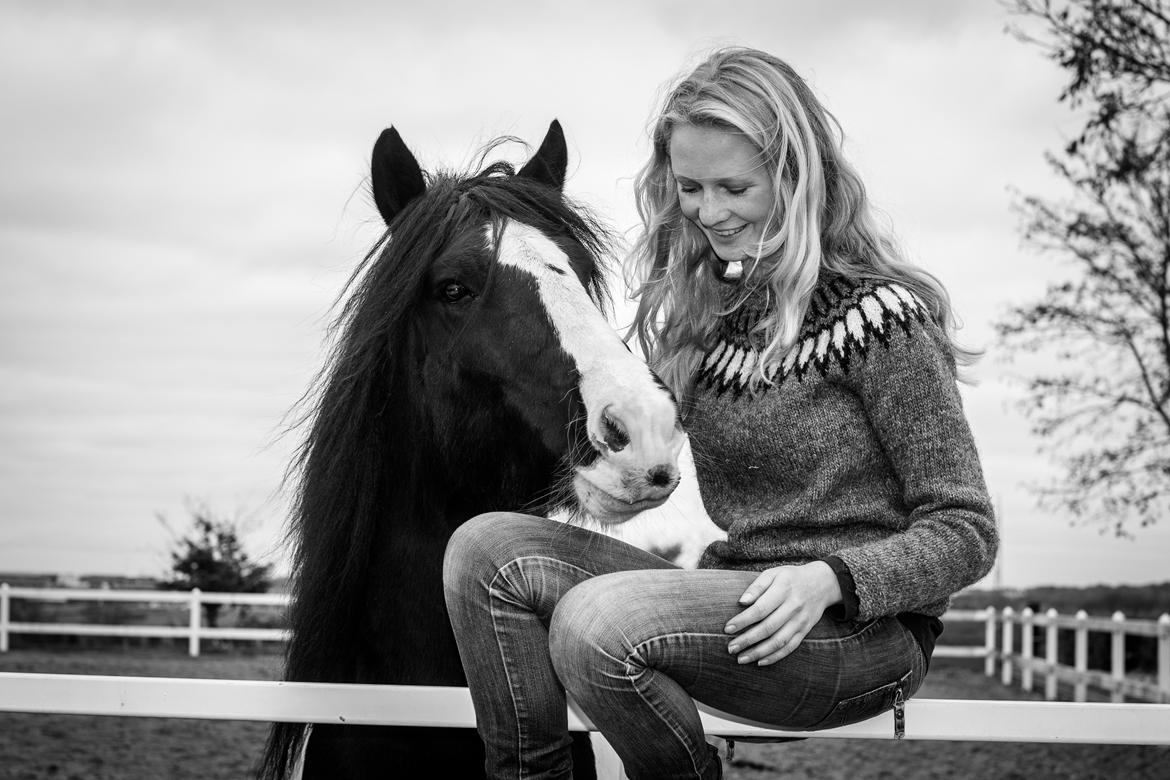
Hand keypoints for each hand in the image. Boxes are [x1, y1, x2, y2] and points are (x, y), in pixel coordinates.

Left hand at [724, 561, 841, 665]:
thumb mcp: (774, 573)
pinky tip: (760, 662)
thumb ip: (757, 586)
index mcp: (783, 589)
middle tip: (730, 648)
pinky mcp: (805, 631)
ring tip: (741, 659)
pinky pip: (790, 647)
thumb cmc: (791, 578)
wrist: (823, 583)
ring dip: (758, 652)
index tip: (727, 629)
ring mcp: (801, 621)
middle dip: (747, 640)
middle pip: (768, 628)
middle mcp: (794, 606)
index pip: (760, 609)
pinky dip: (775, 656)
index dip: (743, 620)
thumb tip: (742, 601)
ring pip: (779, 641)